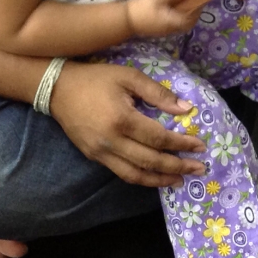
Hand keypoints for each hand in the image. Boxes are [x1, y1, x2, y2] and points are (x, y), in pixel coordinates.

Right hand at [49, 60, 207, 186]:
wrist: (57, 88)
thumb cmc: (96, 78)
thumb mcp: (129, 77)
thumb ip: (158, 93)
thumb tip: (186, 109)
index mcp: (122, 120)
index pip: (159, 138)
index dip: (181, 144)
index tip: (200, 147)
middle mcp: (111, 142)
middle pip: (150, 161)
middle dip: (177, 167)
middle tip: (199, 169)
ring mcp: (100, 153)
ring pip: (135, 175)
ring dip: (160, 180)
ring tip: (180, 180)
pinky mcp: (93, 157)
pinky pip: (121, 173)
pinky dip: (141, 177)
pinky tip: (154, 176)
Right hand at [125, 0, 203, 36]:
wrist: (125, 20)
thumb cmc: (142, 8)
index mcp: (175, 21)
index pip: (194, 15)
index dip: (199, 6)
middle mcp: (173, 28)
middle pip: (190, 21)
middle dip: (195, 10)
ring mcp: (167, 30)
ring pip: (183, 23)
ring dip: (187, 13)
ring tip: (188, 0)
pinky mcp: (162, 29)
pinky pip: (176, 23)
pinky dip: (180, 15)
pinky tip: (177, 5)